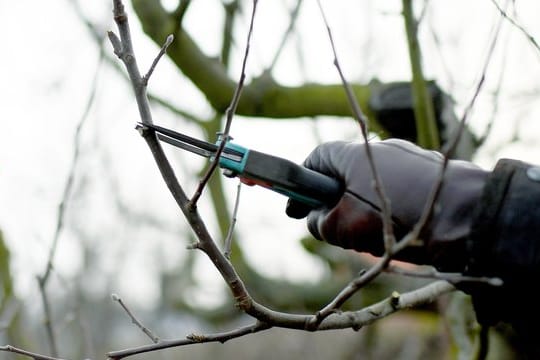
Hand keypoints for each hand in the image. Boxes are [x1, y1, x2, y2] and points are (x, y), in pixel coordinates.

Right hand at [286, 139, 487, 270]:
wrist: (467, 219)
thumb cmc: (399, 219)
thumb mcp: (344, 228)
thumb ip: (319, 222)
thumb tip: (317, 219)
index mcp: (354, 153)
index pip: (315, 159)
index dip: (301, 183)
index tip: (297, 207)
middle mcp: (380, 148)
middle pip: (343, 172)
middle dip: (335, 200)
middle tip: (336, 226)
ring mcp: (408, 158)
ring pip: (371, 183)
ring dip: (362, 206)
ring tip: (372, 234)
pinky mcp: (429, 172)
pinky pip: (396, 189)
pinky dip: (388, 207)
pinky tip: (398, 228)